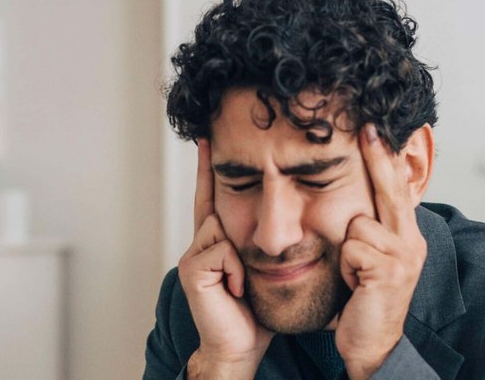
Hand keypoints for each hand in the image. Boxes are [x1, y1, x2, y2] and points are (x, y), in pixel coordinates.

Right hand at [179, 139, 274, 378]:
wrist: (242, 347)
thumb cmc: (258, 312)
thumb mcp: (269, 268)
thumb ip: (269, 243)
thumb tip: (292, 220)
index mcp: (221, 241)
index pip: (214, 197)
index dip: (208, 169)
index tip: (207, 137)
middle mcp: (203, 243)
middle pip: (214, 202)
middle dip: (207, 173)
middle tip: (205, 138)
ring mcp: (194, 256)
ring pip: (223, 225)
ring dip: (241, 251)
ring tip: (242, 280)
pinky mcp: (192, 270)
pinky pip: (223, 250)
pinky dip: (237, 270)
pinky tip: (237, 289)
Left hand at [335, 124, 428, 379]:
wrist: (374, 345)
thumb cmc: (367, 301)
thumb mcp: (374, 258)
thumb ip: (374, 229)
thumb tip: (364, 199)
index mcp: (409, 235)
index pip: (397, 188)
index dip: (387, 158)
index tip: (377, 129)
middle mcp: (412, 241)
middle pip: (390, 190)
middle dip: (378, 157)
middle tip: (368, 127)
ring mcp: (403, 256)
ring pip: (357, 225)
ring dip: (347, 250)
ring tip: (355, 274)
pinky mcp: (388, 272)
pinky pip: (353, 248)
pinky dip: (346, 266)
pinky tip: (355, 285)